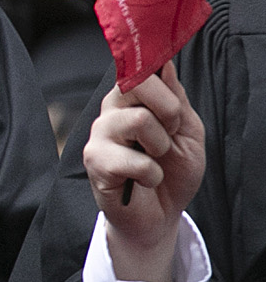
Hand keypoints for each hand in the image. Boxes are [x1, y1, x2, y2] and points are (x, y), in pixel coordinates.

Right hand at [83, 61, 204, 281]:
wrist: (160, 215)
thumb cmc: (172, 171)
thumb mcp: (187, 132)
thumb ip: (176, 99)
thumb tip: (165, 65)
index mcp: (131, 99)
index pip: (139, 68)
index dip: (161, 81)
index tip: (174, 107)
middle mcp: (110, 111)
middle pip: (135, 83)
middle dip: (168, 110)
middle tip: (169, 134)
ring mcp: (99, 135)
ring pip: (137, 120)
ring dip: (160, 146)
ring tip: (155, 160)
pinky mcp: (95, 161)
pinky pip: (132, 159)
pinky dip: (151, 174)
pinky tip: (144, 180)